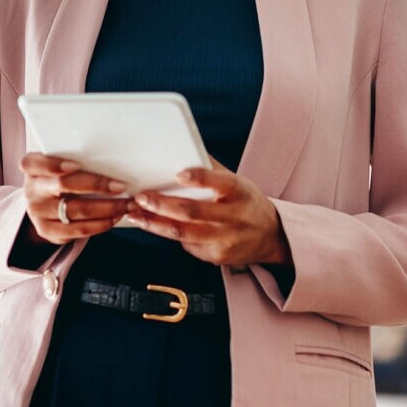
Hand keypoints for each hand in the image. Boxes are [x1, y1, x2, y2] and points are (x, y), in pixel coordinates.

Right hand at [19, 152, 129, 244]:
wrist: (41, 201)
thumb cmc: (57, 174)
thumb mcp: (56, 161)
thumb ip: (73, 155)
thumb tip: (110, 156)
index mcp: (31, 168)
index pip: (36, 164)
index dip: (54, 165)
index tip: (75, 165)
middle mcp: (32, 191)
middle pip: (63, 186)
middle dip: (96, 185)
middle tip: (120, 186)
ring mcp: (39, 214)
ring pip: (76, 211)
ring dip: (106, 209)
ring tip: (125, 204)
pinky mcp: (49, 232)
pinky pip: (78, 230)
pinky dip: (101, 224)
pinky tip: (114, 217)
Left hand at [126, 156, 291, 266]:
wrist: (271, 236)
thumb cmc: (247, 202)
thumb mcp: (238, 181)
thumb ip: (212, 169)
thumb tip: (183, 150)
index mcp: (239, 192)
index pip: (220, 182)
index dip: (199, 178)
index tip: (178, 173)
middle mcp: (233, 217)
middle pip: (193, 211)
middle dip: (162, 204)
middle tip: (141, 197)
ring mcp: (224, 240)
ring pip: (183, 233)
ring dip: (155, 224)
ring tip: (135, 214)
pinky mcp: (215, 256)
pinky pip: (186, 244)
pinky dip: (167, 233)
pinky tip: (151, 225)